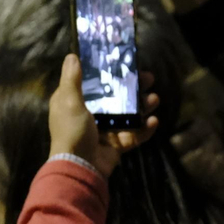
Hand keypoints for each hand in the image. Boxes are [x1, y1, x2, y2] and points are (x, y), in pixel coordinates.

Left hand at [47, 54, 160, 177]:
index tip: (125, 64)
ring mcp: (104, 131)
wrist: (78, 167)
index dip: (109, 73)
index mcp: (77, 103)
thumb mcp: (68, 101)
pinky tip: (154, 121)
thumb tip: (71, 56)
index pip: (95, 83)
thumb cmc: (71, 131)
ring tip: (154, 99)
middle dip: (134, 88)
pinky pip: (133, 135)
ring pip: (128, 115)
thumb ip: (71, 80)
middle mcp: (91, 115)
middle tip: (149, 79)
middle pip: (116, 97)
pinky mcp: (115, 145)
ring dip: (142, 107)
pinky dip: (144, 129)